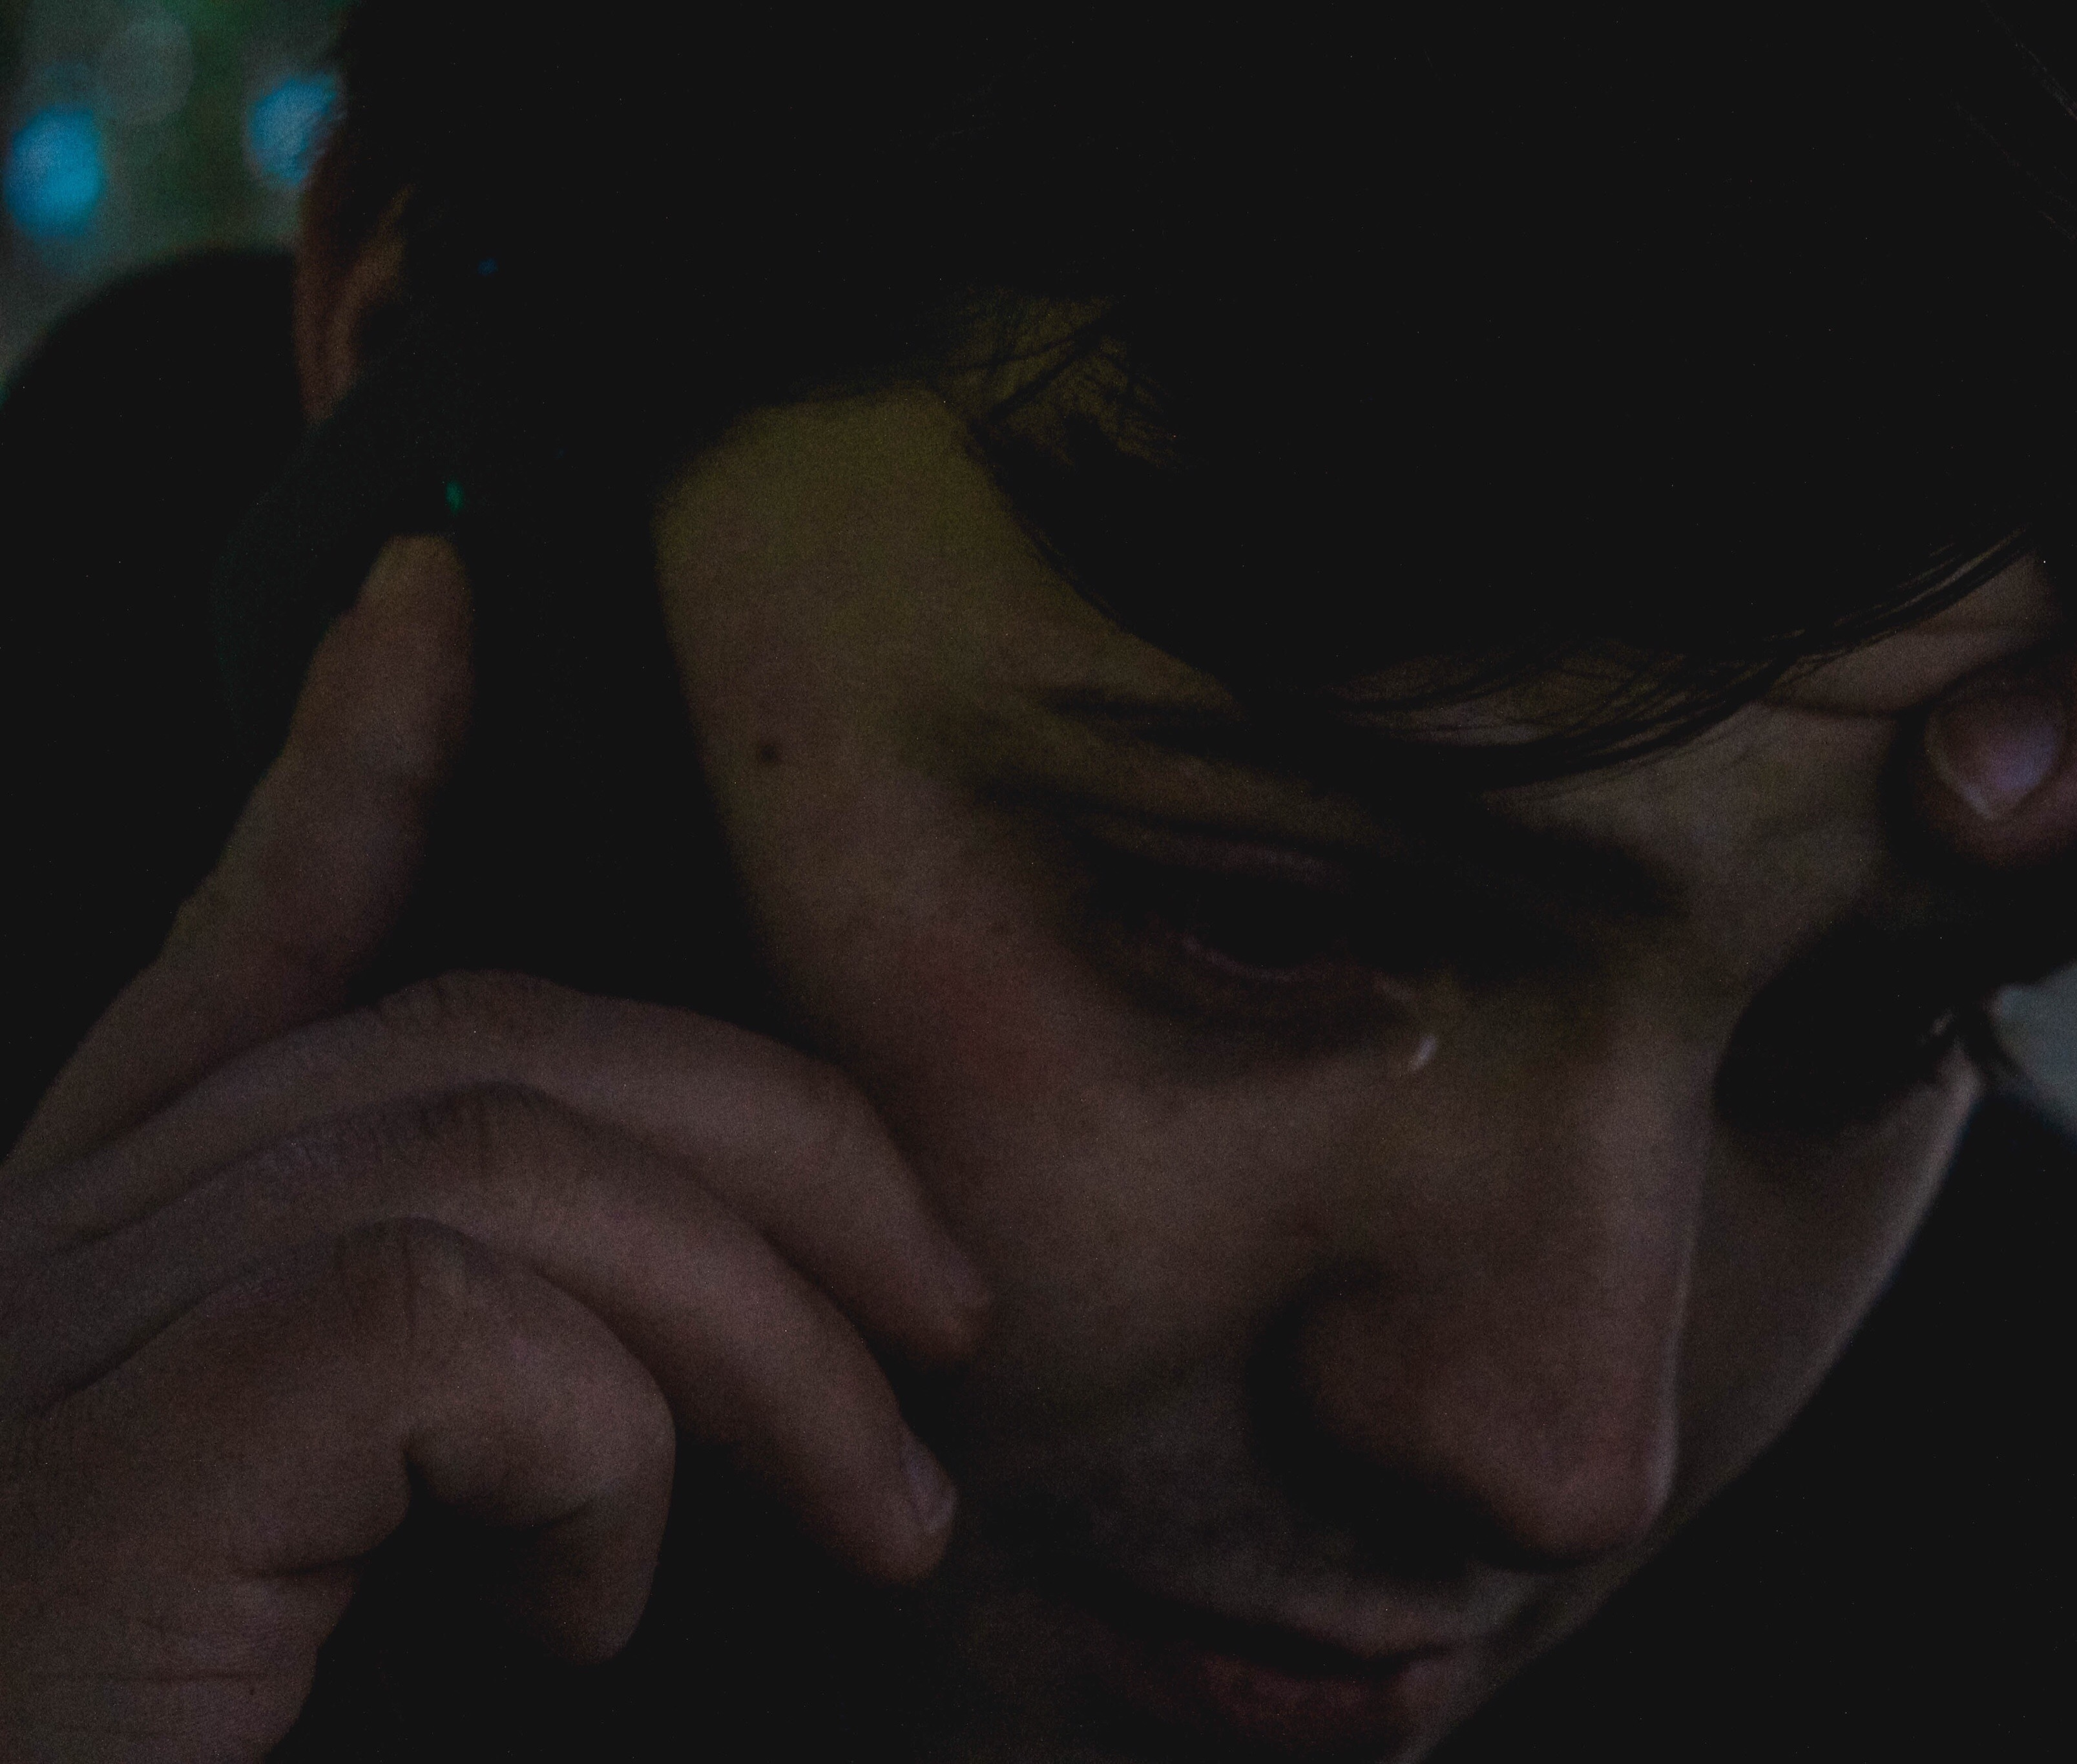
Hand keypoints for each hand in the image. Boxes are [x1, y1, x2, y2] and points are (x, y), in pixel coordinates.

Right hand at [0, 539, 986, 1762]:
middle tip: (954, 1312)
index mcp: (108, 1270)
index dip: (352, 762)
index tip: (442, 596)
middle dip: (777, 1139)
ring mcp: (48, 1361)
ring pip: (502, 1159)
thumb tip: (660, 1349)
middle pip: (475, 1042)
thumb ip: (476, 1389)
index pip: (244, 955)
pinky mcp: (98, 1480)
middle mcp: (46, 1270)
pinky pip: (438, 1319)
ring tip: (874, 1504)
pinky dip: (598, 1446)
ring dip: (760, 1329)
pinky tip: (594, 1604)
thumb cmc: (220, 1743)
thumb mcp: (373, 1545)